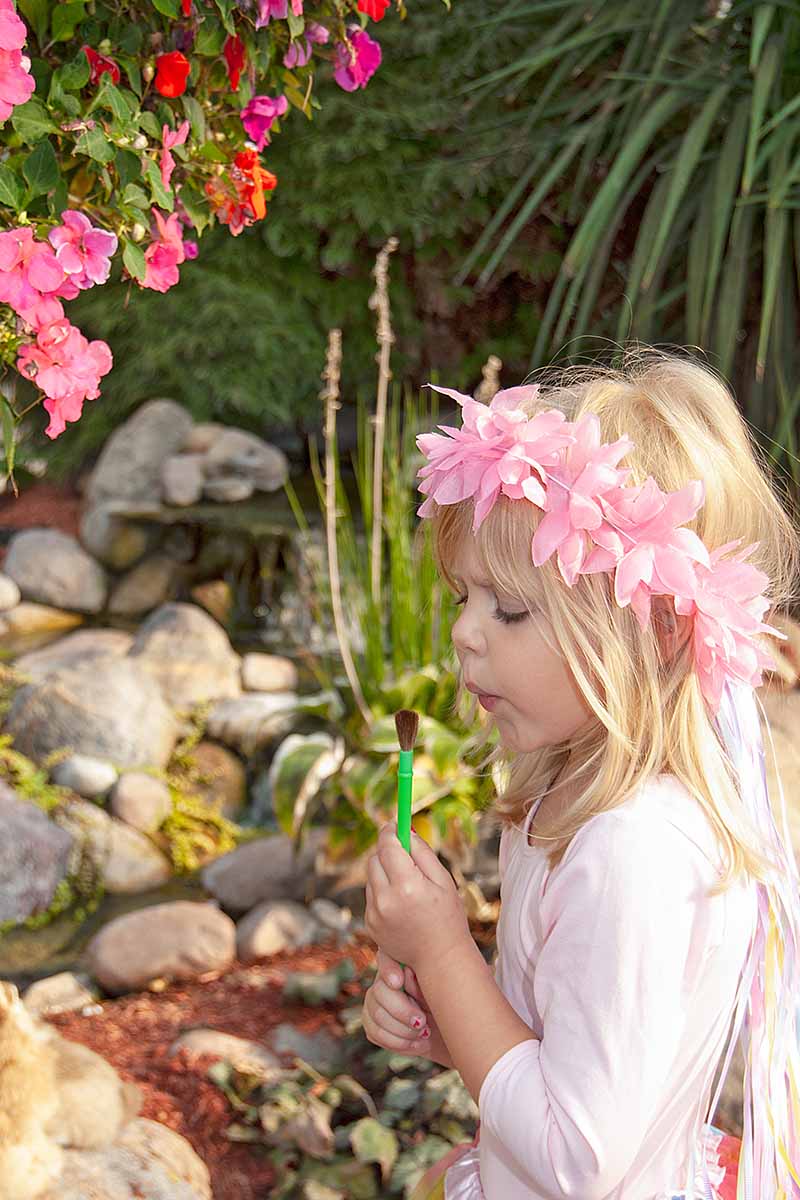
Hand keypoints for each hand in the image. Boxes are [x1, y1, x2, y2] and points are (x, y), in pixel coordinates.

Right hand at [362, 948, 453, 1067]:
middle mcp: (384, 979)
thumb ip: (423, 982)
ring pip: (377, 1014)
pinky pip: (374, 1032)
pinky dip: (397, 1042)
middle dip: (402, 1011)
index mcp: (402, 963)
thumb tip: (407, 972)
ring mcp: (374, 1001)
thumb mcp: (443, 993)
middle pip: (380, 990)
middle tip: (423, 1022)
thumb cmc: (450, 1006)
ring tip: (424, 1034)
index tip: (398, 982)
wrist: (448, 1034)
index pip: (385, 957)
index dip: (388, 968)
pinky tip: (415, 1043)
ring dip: (402, 1030)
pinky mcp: (371, 1023)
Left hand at [364, 820, 471, 973]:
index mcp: (407, 886)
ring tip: (407, 885)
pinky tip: (401, 904)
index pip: (387, 846)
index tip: (393, 824)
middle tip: (402, 853)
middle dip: (386, 851)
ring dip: (384, 873)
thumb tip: (405, 830)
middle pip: (374, 859)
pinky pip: (371, 895)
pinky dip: (382, 892)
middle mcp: (385, 900)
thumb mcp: (442, 879)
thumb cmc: (447, 916)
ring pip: (371, 877)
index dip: (389, 831)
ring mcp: (374, 914)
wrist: (440, 958)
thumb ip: (422, 852)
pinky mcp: (369, 924)